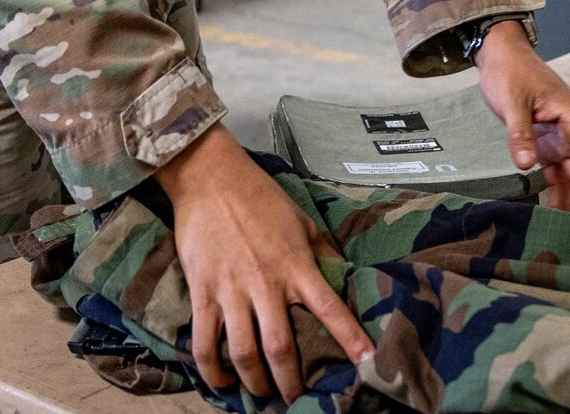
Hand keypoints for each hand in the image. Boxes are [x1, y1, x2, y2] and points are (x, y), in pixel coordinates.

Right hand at [155, 125, 374, 403]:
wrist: (211, 177)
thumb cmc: (260, 196)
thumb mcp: (302, 220)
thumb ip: (323, 252)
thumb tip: (346, 275)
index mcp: (295, 265)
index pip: (329, 308)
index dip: (349, 338)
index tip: (367, 364)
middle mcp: (265, 283)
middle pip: (280, 348)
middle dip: (289, 382)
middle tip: (293, 399)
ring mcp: (231, 289)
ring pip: (243, 352)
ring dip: (253, 382)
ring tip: (260, 394)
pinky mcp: (202, 290)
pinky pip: (204, 340)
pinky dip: (212, 368)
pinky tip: (221, 380)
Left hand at [474, 20, 569, 216]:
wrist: (499, 55)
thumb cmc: (510, 71)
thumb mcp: (513, 101)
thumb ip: (520, 132)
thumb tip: (527, 164)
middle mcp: (569, 129)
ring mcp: (558, 137)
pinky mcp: (545, 143)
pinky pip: (555, 171)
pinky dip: (557, 190)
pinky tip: (557, 211)